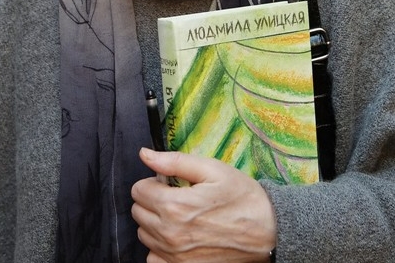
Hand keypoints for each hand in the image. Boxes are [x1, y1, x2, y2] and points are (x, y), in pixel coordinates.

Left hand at [131, 147, 276, 262]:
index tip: (170, 182)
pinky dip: (160, 247)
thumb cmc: (241, 197)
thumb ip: (174, 161)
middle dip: (153, 200)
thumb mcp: (211, 169)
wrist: (267, 231)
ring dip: (155, 222)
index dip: (154, 181)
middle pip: (138, 212)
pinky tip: (179, 235)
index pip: (138, 190)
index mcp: (175, 206)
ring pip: (144, 235)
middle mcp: (170, 234)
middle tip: (177, 196)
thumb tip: (145, 154)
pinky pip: (153, 258)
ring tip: (181, 215)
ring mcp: (175, 256)